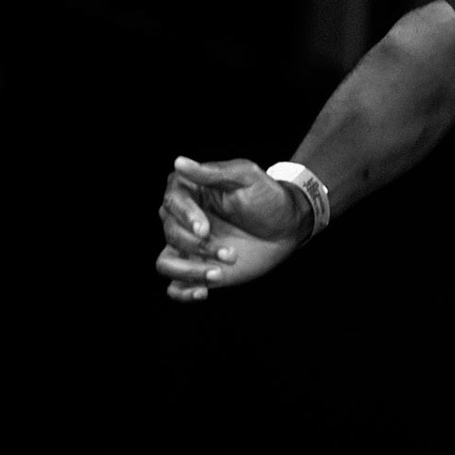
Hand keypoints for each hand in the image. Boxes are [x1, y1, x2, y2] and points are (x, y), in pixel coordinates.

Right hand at [154, 156, 303, 300]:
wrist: (288, 225)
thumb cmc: (268, 196)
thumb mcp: (247, 177)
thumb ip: (214, 172)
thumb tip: (179, 162)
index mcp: (191, 193)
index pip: (171, 203)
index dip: (185, 217)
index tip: (205, 227)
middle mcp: (184, 220)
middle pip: (170, 233)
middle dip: (197, 246)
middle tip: (229, 252)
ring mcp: (190, 246)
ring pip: (166, 263)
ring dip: (189, 271)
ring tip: (219, 273)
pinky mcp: (198, 268)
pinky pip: (175, 286)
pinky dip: (182, 292)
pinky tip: (203, 291)